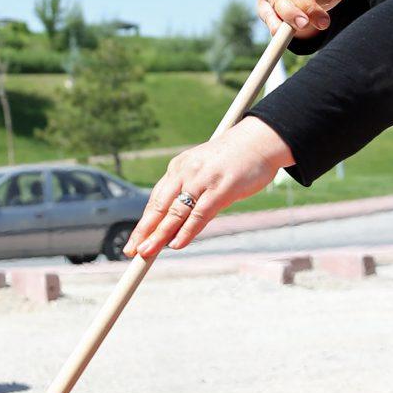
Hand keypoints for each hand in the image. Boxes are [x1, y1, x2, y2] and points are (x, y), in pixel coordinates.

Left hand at [125, 118, 292, 258]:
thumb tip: (179, 225)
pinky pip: (199, 213)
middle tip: (131, 251)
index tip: (133, 241)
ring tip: (147, 252)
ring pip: (176, 212)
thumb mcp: (205, 173)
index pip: (156, 199)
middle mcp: (186, 172)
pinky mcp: (221, 188)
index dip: (144, 223)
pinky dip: (186, 230)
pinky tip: (176, 244)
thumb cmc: (234, 160)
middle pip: (160, 206)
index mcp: (179, 167)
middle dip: (144, 231)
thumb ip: (191, 194)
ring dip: (160, 234)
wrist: (260, 140)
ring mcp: (203, 179)